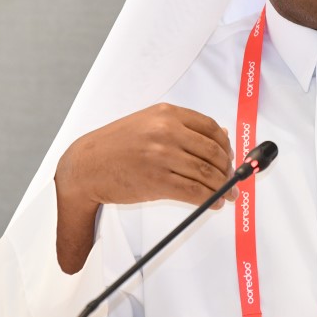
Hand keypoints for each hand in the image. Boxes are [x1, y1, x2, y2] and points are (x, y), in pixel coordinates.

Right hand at [54, 103, 233, 272]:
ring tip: (227, 194)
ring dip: (222, 187)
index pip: (210, 128)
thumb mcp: (148, 123)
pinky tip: (214, 202)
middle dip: (227, 168)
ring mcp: (162, 156)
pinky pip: (194, 191)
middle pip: (212, 151)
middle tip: (231, 179)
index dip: (225, 145)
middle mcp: (166, 131)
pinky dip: (209, 199)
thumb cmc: (116, 145)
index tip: (229, 157)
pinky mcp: (157, 181)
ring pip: (206, 173)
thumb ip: (182, 127)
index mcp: (166, 114)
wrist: (86, 165)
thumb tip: (222, 134)